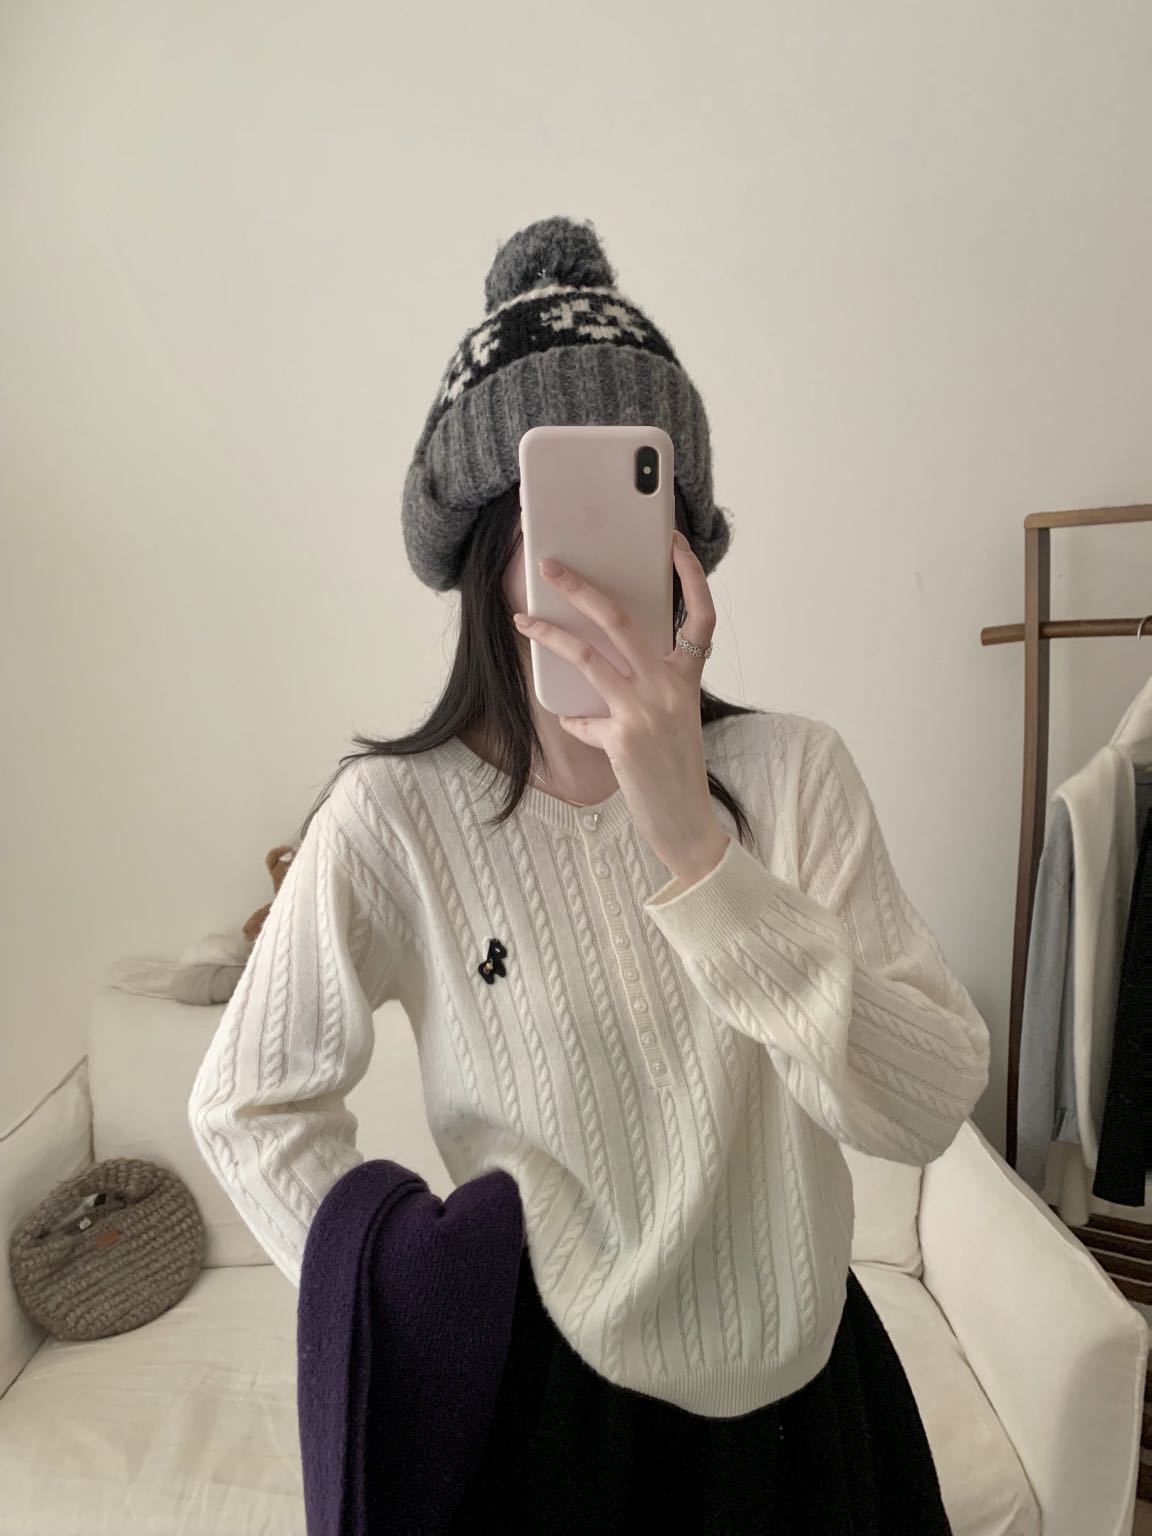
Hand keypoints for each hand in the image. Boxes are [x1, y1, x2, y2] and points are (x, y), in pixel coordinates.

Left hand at [512, 530, 730, 885]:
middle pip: (623, 619)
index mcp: (688, 678)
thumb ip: (645, 688)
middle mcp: (671, 688)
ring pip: (588, 656)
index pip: (701, 615)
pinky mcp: (623, 738)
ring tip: (523, 620)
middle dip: (581, 588)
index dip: (689, 575)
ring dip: (549, 635)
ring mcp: (647, 711)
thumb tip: (595, 670)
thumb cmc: (675, 769)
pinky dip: (574, 721)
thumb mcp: (673, 719)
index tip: (671, 542)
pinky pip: (581, 718)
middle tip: (551, 566)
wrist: (686, 824)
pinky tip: (576, 726)